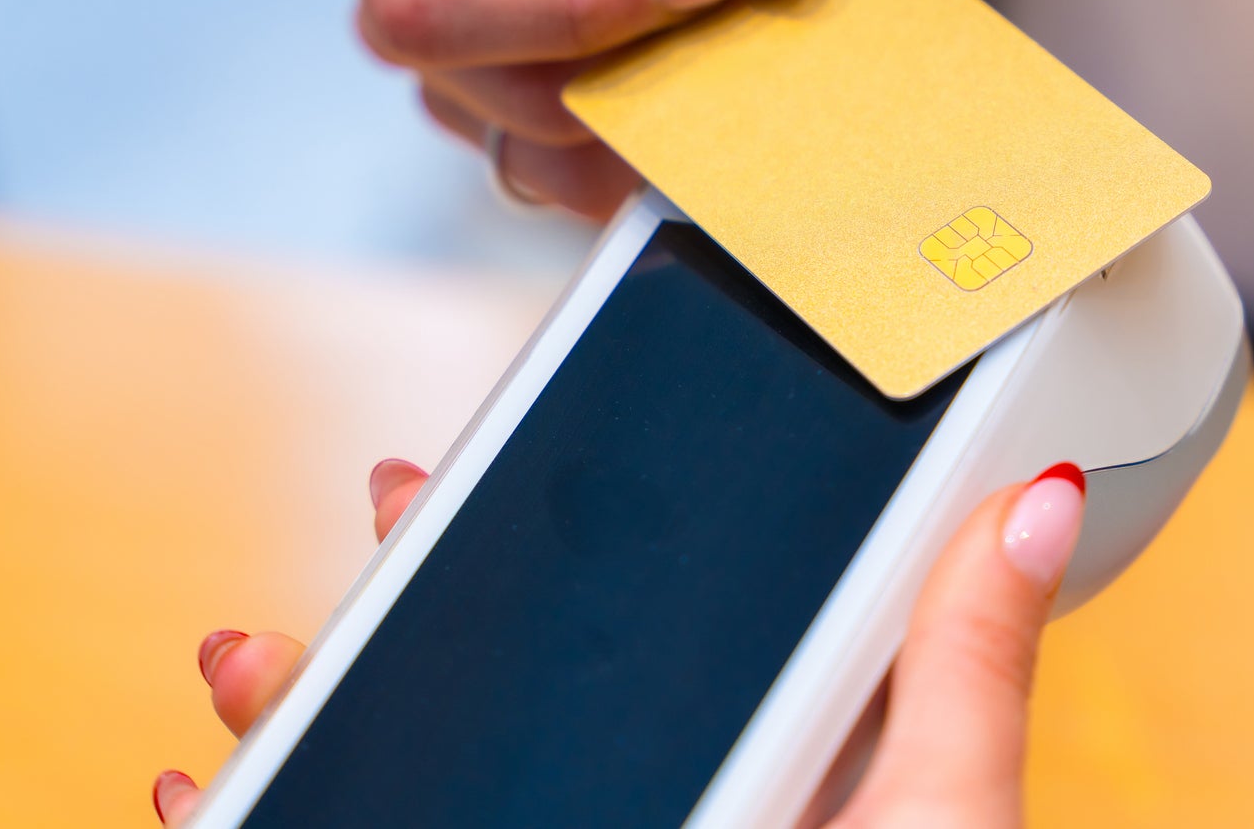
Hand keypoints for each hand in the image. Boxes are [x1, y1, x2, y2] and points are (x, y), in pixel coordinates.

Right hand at [152, 460, 1084, 825]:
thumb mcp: (934, 822)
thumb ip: (967, 670)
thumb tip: (1039, 498)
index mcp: (768, 773)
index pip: (662, 626)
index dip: (579, 536)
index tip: (513, 461)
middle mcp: (657, 805)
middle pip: (517, 684)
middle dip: (424, 594)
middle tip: (382, 511)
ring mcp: (562, 825)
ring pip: (415, 770)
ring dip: (314, 705)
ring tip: (256, 658)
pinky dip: (265, 821)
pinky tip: (213, 798)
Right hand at [328, 0, 866, 216]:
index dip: (574, 1)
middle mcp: (414, 15)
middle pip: (508, 96)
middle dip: (650, 64)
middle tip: (768, 8)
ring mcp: (481, 94)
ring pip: (570, 162)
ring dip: (684, 115)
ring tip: (773, 42)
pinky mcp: (557, 146)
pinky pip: (619, 189)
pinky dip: (698, 153)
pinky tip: (762, 89)